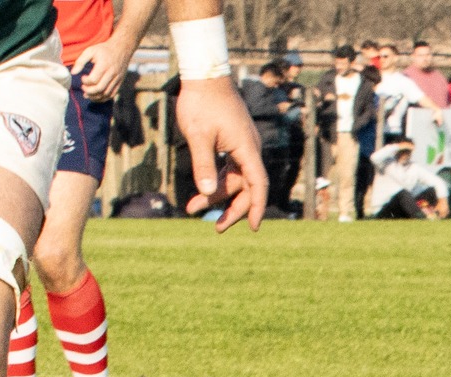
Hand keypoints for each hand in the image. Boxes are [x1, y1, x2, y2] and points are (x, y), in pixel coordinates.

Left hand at [76, 38, 131, 102]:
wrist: (121, 49)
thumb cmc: (103, 50)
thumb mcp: (90, 51)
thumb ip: (80, 61)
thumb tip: (73, 73)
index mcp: (104, 65)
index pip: (93, 80)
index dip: (85, 81)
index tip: (82, 77)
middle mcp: (111, 74)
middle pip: (100, 89)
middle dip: (89, 91)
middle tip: (83, 88)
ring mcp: (117, 79)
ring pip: (106, 94)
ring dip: (95, 97)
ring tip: (88, 95)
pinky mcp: (120, 83)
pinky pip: (112, 95)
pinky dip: (103, 98)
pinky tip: (96, 96)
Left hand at [175, 77, 269, 229]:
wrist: (204, 74)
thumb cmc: (201, 102)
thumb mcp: (198, 135)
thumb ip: (203, 165)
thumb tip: (206, 193)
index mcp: (247, 149)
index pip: (258, 185)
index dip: (256, 208)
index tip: (253, 227)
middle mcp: (250, 149)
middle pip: (246, 187)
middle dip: (231, 209)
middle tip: (216, 228)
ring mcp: (242, 145)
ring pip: (235, 179)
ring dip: (217, 194)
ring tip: (193, 208)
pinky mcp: (233, 141)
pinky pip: (229, 167)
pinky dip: (217, 179)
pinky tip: (203, 189)